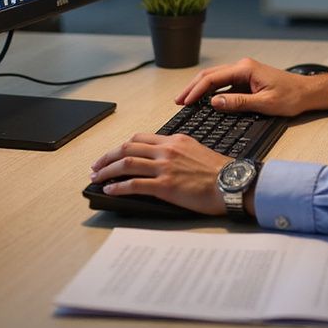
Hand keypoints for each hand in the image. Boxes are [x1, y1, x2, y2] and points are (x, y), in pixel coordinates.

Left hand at [90, 133, 230, 214]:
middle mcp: (167, 150)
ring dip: (107, 170)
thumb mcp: (196, 150)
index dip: (121, 146)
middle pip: (128, 148)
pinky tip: (110, 190)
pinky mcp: (165, 186)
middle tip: (96, 165)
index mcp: (174, 140)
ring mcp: (165, 167)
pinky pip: (134, 184)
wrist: (231, 183)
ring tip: (96, 177)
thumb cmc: (218, 171)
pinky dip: (118, 186)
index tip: (113, 154)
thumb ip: (177, 150)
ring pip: (127, 164)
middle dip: (108, 157)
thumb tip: (162, 158)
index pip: (140, 138)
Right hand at [175, 57, 327, 116]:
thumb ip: (239, 103)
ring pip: (215, 79)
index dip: (197, 90)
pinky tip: (204, 101)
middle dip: (193, 88)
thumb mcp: (265, 104)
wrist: (307, 92)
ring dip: (200, 89)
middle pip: (210, 75)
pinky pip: (224, 84)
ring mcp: (244, 72)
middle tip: (178, 101)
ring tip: (185, 101)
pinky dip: (211, 92)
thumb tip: (214, 103)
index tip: (185, 102)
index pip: (214, 78)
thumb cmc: (291, 97)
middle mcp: (242, 66)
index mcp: (245, 68)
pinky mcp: (246, 80)